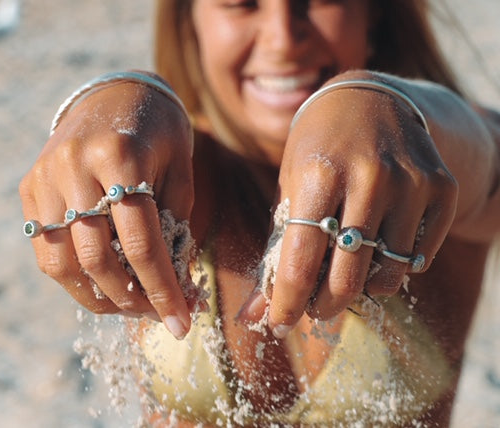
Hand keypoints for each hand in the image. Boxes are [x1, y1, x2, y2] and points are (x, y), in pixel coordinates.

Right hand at [19, 79, 194, 338]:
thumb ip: (174, 224)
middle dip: (130, 299)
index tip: (180, 323)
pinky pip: (45, 247)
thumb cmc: (159, 132)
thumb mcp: (180, 169)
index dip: (162, 290)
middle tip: (154, 315)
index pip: (141, 243)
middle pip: (97, 258)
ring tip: (126, 306)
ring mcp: (45, 176)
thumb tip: (170, 285)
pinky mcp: (30, 185)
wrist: (115, 92)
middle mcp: (75, 166)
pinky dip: (71, 276)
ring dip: (95, 296)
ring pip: (61, 262)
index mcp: (120, 157)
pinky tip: (99, 282)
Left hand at [239, 77, 457, 335]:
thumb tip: (252, 315)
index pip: (300, 259)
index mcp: (318, 174)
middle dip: (324, 307)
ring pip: (388, 273)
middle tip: (314, 310)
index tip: (279, 323)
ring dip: (363, 289)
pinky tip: (379, 251)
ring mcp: (411, 181)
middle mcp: (369, 177)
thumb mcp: (288, 187)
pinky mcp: (442, 187)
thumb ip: (275, 250)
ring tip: (346, 275)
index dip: (286, 301)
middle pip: (347, 276)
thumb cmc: (317, 149)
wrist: (370, 101)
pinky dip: (396, 267)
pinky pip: (419, 256)